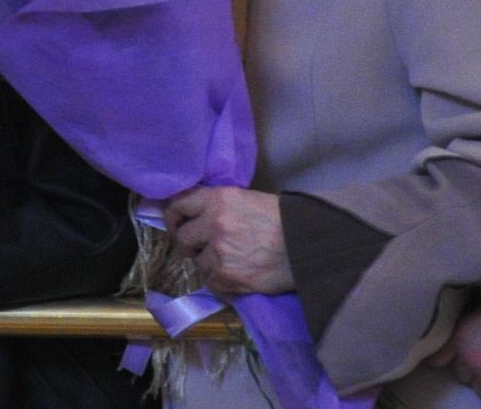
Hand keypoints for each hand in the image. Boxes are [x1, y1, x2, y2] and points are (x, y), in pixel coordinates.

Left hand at [165, 186, 294, 294]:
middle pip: (182, 238)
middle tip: (202, 247)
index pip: (178, 204)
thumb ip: (216, 205)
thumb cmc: (280, 219)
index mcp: (216, 199)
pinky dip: (221, 281)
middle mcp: (213, 223)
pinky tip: (237, 274)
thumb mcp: (244, 200)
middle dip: (189, 244)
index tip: (176, 224)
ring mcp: (219, 252)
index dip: (173, 216)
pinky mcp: (228, 276)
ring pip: (198, 263)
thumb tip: (191, 216)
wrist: (308, 245)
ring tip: (231, 260)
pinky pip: (211, 282)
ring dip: (209, 264)